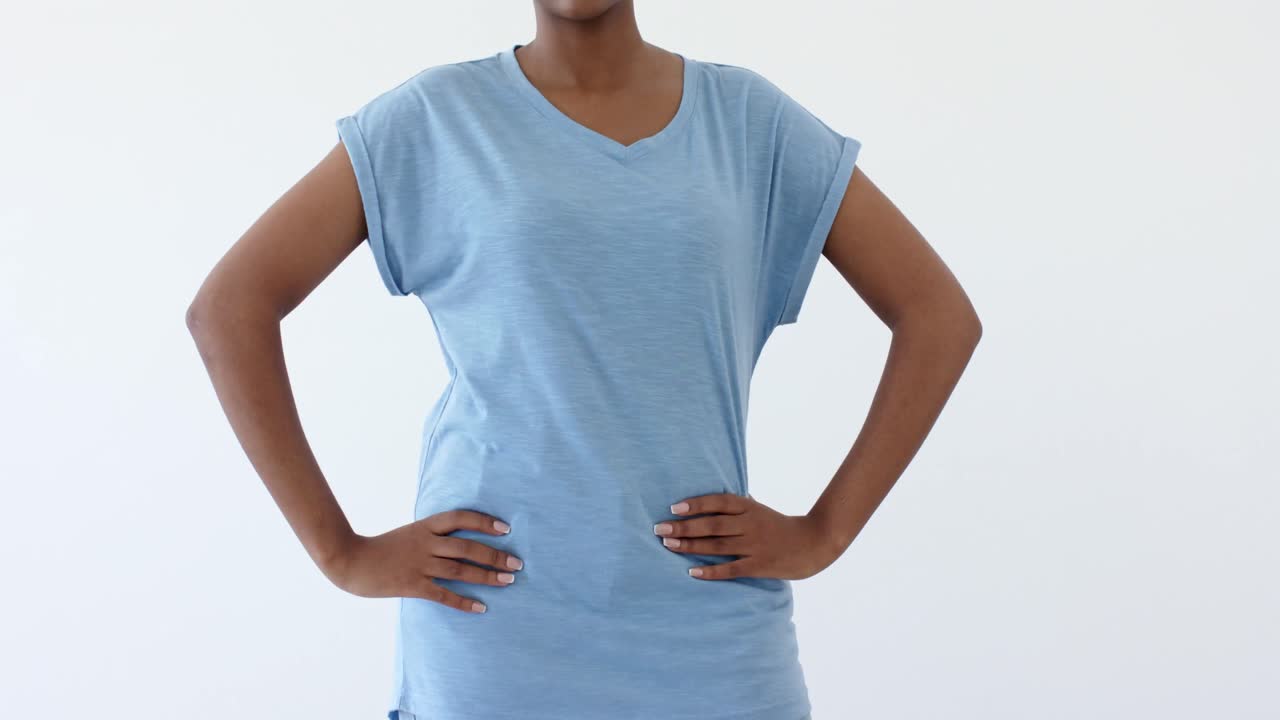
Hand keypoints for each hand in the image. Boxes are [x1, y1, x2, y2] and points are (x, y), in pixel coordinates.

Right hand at [324, 510, 524, 613]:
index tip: (506, 529)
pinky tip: (481, 607)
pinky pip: (443, 595)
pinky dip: (464, 601)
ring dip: (487, 576)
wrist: (350, 560)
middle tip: (517, 563)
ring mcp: (419, 564)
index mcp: (425, 526)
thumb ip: (433, 536)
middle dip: (495, 555)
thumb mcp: (410, 533)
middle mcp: (425, 543)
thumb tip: (462, 540)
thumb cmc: (382, 547)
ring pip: (460, 570)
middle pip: (467, 547)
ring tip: (508, 581)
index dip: (484, 522)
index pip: (460, 518)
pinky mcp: (412, 585)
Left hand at [654, 493, 838, 580]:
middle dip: (684, 526)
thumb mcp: (761, 510)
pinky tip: (692, 572)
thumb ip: (740, 505)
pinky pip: (731, 568)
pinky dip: (711, 571)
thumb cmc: (782, 526)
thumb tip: (715, 498)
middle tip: (659, 528)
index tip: (674, 507)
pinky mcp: (759, 565)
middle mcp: (750, 524)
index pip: (719, 502)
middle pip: (712, 524)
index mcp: (750, 508)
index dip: (696, 504)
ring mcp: (754, 545)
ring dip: (690, 546)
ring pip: (717, 545)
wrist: (814, 543)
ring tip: (668, 545)